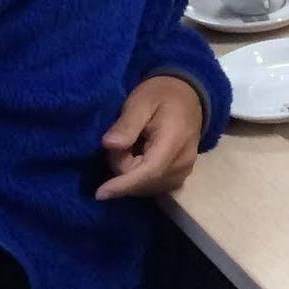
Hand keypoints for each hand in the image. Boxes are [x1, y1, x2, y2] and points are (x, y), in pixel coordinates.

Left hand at [97, 75, 203, 199]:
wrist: (188, 95)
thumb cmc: (161, 95)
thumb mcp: (140, 101)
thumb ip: (127, 124)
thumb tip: (109, 145)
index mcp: (174, 141)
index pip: (148, 171)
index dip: (123, 185)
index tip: (99, 194)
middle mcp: (183, 162)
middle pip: (142, 181)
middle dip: (123, 167)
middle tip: (121, 141)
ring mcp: (184, 171)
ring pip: (147, 187)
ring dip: (131, 174)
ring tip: (134, 147)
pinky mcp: (182, 175)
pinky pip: (154, 186)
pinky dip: (141, 178)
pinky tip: (141, 158)